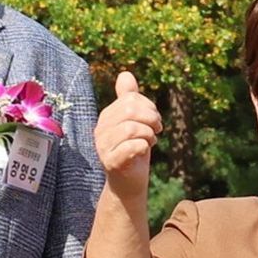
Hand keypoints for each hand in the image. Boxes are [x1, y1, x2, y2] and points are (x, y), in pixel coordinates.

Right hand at [95, 69, 162, 212]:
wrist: (128, 183)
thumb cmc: (133, 150)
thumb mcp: (134, 122)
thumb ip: (129, 99)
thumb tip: (125, 74)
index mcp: (106, 117)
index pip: (130, 99)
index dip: (149, 106)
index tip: (154, 120)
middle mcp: (101, 130)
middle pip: (130, 111)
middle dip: (151, 118)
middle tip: (157, 129)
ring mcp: (103, 147)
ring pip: (132, 128)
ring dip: (149, 134)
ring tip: (151, 141)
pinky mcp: (111, 162)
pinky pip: (132, 146)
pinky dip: (144, 146)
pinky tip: (144, 151)